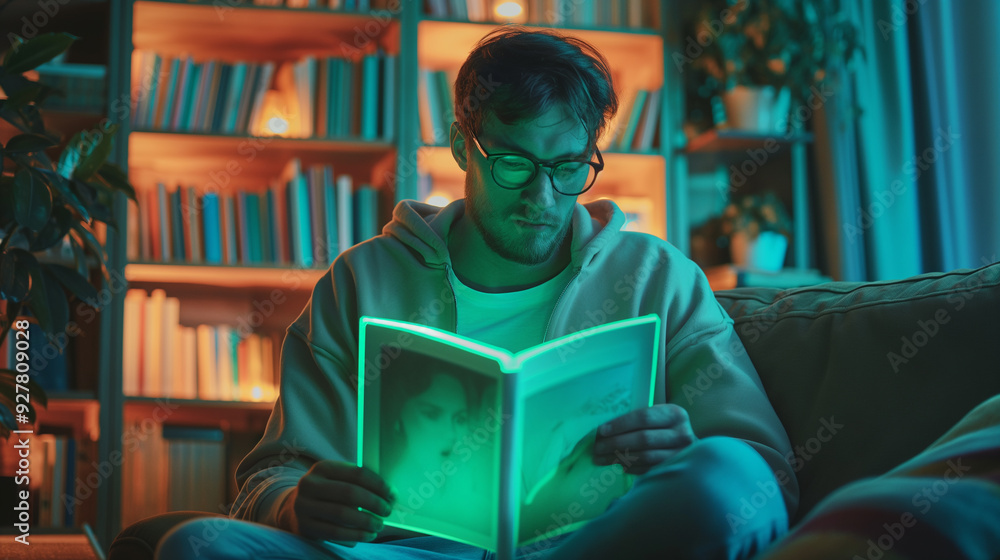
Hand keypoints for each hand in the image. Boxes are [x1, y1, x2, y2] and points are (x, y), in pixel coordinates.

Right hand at [277, 460, 395, 543]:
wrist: (294, 508)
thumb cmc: (328, 493)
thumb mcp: (337, 480)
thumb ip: (358, 483)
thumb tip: (390, 494)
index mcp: (323, 467)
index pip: (357, 473)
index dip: (379, 485)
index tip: (392, 495)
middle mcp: (310, 484)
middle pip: (350, 493)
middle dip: (374, 503)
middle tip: (387, 510)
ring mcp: (304, 505)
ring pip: (342, 514)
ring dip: (366, 521)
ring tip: (379, 525)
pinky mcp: (305, 526)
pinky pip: (335, 532)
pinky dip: (355, 535)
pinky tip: (368, 535)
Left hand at [592, 404, 696, 474]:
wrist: (691, 447)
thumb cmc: (667, 428)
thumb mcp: (660, 416)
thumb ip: (640, 419)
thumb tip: (606, 429)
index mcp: (675, 414)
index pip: (644, 417)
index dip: (620, 424)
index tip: (601, 431)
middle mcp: (682, 434)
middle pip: (643, 439)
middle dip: (616, 443)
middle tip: (597, 448)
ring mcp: (681, 454)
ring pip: (645, 456)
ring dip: (619, 458)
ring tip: (602, 458)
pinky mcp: (676, 470)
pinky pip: (648, 469)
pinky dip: (630, 467)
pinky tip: (617, 465)